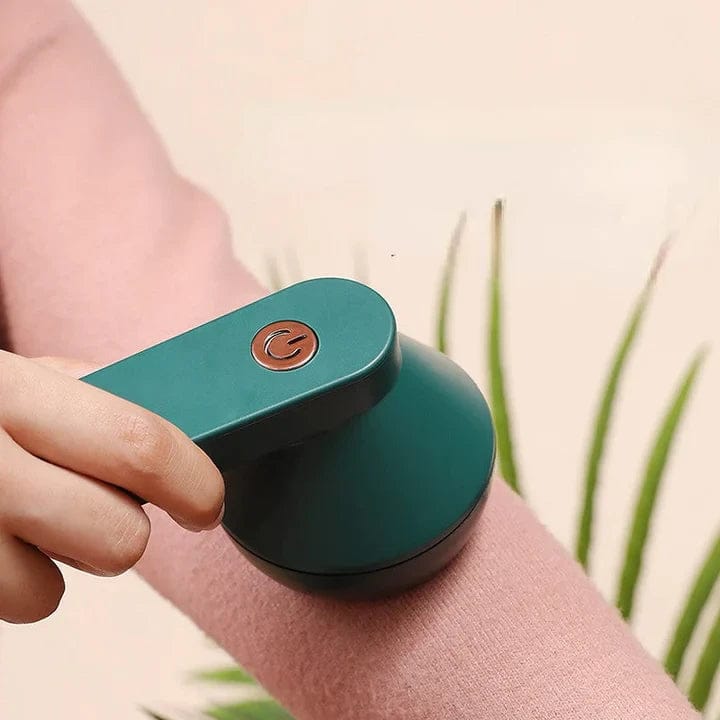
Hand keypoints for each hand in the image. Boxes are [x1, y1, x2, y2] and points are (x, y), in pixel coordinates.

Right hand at [0, 351, 223, 623]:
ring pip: (63, 585)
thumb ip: (94, 396)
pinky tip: (3, 540)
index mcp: (13, 391)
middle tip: (108, 504)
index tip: (207, 501)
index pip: (137, 445)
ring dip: (69, 557)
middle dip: (129, 527)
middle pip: (116, 534)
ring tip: (38, 514)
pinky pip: (23, 603)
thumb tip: (180, 431)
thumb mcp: (22, 376)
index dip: (192, 480)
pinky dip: (25, 580)